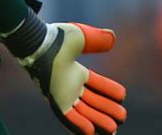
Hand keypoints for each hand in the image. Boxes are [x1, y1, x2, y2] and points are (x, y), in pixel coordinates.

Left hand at [0, 0, 126, 134]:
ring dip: (98, 121)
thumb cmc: (56, 39)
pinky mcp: (56, 101)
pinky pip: (68, 117)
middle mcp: (69, 84)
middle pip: (92, 101)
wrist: (40, 45)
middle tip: (122, 116)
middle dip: (107, 109)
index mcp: (74, 71)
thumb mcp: (80, 37)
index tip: (122, 94)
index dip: (109, 90)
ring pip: (84, 112)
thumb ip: (96, 39)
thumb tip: (113, 38)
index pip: (96, 84)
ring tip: (113, 129)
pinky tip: (91, 132)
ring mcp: (63, 94)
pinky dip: (79, 125)